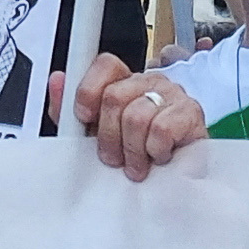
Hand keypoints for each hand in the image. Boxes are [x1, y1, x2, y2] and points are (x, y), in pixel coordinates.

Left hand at [73, 58, 203, 179]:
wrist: (171, 183)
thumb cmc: (135, 156)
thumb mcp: (94, 136)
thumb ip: (70, 111)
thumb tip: (57, 81)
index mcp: (126, 83)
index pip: (106, 64)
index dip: (89, 91)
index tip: (85, 117)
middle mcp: (149, 83)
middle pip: (114, 96)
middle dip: (108, 136)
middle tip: (115, 156)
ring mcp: (172, 95)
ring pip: (136, 116)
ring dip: (133, 150)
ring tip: (138, 162)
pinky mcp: (190, 113)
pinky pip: (161, 129)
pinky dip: (155, 150)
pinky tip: (159, 156)